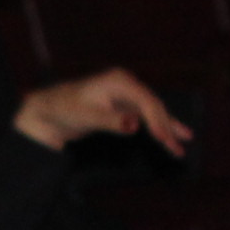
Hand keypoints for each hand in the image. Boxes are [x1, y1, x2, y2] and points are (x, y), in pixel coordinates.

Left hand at [15, 69, 190, 155]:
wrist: (48, 110)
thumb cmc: (63, 109)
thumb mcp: (85, 116)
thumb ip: (110, 120)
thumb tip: (134, 124)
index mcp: (118, 81)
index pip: (145, 100)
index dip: (157, 120)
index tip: (162, 138)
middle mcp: (126, 84)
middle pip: (153, 106)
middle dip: (166, 127)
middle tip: (176, 148)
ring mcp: (126, 95)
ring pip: (153, 113)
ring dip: (166, 129)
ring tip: (181, 147)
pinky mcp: (124, 107)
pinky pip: (145, 118)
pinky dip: (157, 128)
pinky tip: (171, 138)